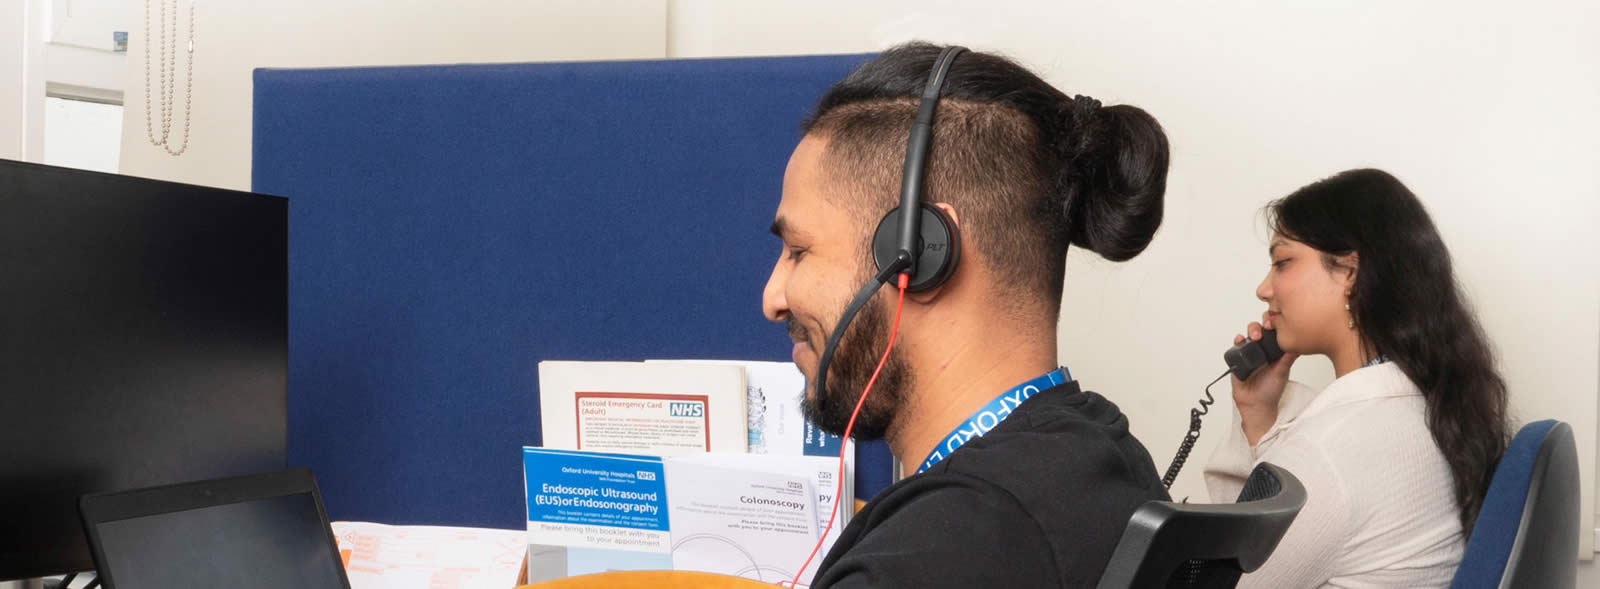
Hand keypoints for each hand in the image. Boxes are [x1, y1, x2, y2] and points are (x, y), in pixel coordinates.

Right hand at [1231, 314, 1299, 444]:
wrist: (1256, 403)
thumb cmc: (1271, 390)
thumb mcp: (1283, 372)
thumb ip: (1288, 358)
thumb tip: (1298, 345)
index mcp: (1274, 350)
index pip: (1275, 331)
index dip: (1275, 323)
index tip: (1278, 322)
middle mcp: (1262, 348)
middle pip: (1261, 328)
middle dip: (1262, 324)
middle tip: (1266, 327)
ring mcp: (1250, 352)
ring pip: (1249, 334)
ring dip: (1251, 330)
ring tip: (1254, 336)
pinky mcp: (1238, 358)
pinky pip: (1236, 345)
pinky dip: (1238, 340)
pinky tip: (1240, 340)